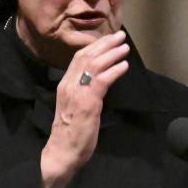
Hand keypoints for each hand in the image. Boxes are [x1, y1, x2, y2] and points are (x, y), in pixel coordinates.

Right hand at [40, 31, 129, 187]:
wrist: (62, 151)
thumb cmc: (70, 133)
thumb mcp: (74, 107)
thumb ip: (83, 93)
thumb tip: (97, 84)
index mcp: (65, 85)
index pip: (78, 58)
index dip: (94, 46)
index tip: (107, 39)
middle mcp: (69, 85)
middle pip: (87, 56)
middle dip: (105, 44)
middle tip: (120, 36)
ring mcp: (78, 93)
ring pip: (95, 65)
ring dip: (112, 54)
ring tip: (125, 47)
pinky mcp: (88, 103)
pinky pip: (102, 81)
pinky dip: (114, 71)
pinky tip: (124, 66)